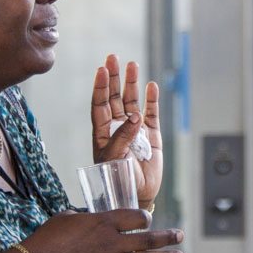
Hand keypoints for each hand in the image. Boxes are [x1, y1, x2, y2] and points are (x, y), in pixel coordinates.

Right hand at [21, 210, 183, 252]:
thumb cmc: (50, 236)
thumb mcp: (69, 217)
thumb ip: (87, 219)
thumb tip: (90, 221)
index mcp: (105, 222)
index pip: (136, 217)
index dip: (144, 218)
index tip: (146, 220)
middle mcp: (113, 242)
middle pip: (147, 239)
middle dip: (166, 237)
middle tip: (180, 236)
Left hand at [91, 55, 163, 205]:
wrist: (135, 194)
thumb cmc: (118, 179)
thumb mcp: (114, 158)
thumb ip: (123, 137)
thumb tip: (135, 116)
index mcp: (103, 132)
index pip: (100, 104)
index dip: (101, 87)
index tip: (102, 70)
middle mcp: (118, 127)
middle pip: (115, 97)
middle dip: (115, 78)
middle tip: (114, 58)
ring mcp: (135, 129)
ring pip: (133, 101)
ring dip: (132, 84)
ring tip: (133, 65)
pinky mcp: (151, 135)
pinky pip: (152, 114)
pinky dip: (151, 100)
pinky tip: (151, 86)